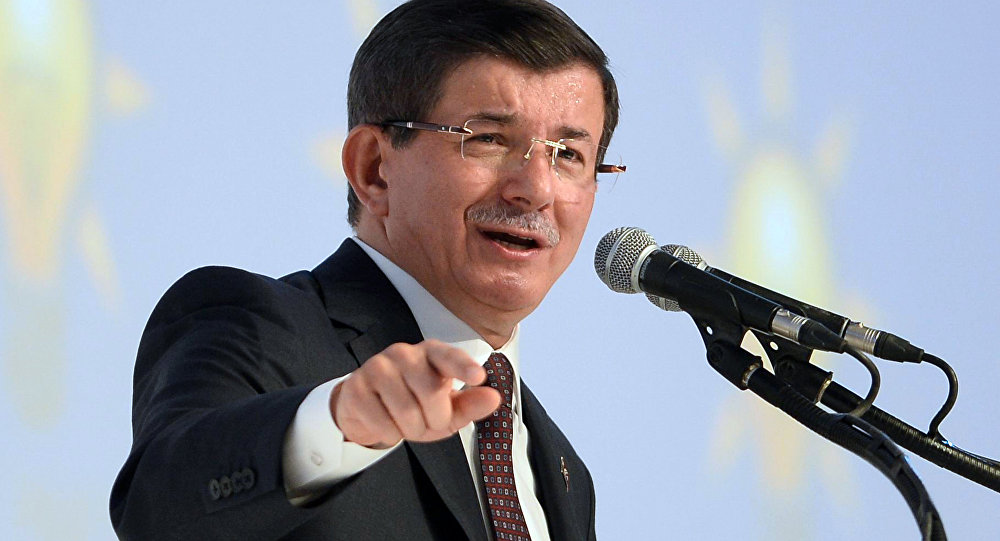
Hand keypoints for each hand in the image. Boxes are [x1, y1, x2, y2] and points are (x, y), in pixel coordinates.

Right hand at [330, 339, 501, 447]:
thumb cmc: (414, 405)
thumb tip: (493, 398)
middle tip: (428, 421)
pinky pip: (381, 422)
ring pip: (406, 411)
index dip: (463, 367)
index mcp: (432, 354)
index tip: (477, 376)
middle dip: (435, 419)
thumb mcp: (447, 409)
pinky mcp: (356, 387)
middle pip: (431, 394)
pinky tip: (386, 423)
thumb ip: (471, 404)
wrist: (368, 410)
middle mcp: (404, 354)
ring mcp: (377, 367)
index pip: (449, 356)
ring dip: (411, 429)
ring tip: (407, 422)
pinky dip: (389, 433)